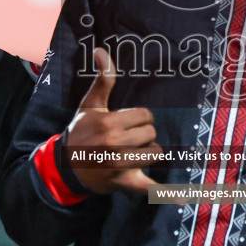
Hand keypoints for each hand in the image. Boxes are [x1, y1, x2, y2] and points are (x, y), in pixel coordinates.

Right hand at [65, 47, 163, 193]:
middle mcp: (115, 144)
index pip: (145, 116)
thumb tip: (101, 50)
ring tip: (131, 155)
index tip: (126, 124)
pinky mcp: (125, 183)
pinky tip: (181, 195)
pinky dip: (165, 193)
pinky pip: (149, 188)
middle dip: (143, 136)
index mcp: (109, 123)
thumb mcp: (89, 106)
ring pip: (155, 153)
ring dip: (147, 153)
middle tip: (126, 141)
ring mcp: (121, 165)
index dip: (139, 119)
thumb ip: (101, 80)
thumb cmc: (80, 133)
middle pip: (151, 134)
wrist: (65, 167)